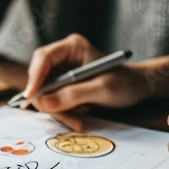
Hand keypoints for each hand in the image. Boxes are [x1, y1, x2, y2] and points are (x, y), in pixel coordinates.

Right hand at [22, 34, 145, 129]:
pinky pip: (52, 102)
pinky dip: (62, 113)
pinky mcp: (62, 87)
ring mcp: (61, 73)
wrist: (136, 89)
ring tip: (79, 120)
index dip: (35, 77)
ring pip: (45, 95)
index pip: (43, 58)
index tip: (32, 96)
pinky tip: (78, 118)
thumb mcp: (101, 90)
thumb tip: (45, 102)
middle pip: (40, 79)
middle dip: (49, 101)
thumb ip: (73, 95)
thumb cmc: (125, 83)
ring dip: (58, 111)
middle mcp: (63, 58)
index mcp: (72, 48)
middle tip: (64, 117)